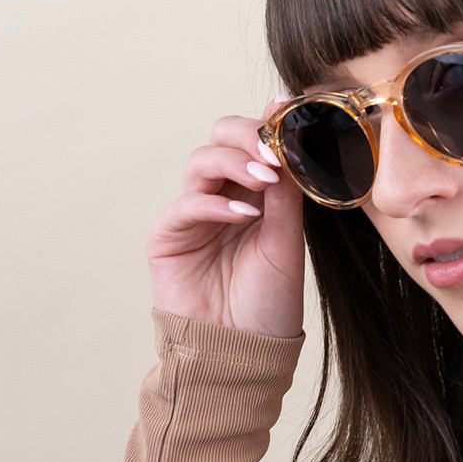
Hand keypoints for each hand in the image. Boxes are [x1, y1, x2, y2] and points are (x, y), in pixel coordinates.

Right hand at [145, 98, 304, 337]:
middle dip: (247, 134)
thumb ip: (288, 192)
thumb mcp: (288, 241)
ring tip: (266, 178)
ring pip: (203, 160)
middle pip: (221, 138)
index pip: (255, 143)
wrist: (244, 353)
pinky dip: (217, 203)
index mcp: (254, 192)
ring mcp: (194, 214)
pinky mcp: (169, 236)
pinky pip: (188, 204)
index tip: (291, 109)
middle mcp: (222, 196)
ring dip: (235, 161)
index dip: (269, 123)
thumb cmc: (268, 302)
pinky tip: (245, 214)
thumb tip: (293, 141)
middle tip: (274, 148)